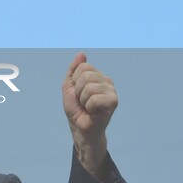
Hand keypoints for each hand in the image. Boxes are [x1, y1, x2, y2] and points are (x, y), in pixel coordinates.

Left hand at [62, 53, 117, 178]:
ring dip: (83, 100)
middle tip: (82, 102)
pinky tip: (94, 111)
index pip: (83, 67)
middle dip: (78, 91)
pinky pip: (94, 98)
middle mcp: (106, 81)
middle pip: (85, 76)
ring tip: (88, 107)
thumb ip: (73, 70)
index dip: (74, 82)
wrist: (80, 128)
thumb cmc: (76, 109)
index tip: (77, 93)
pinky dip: (89, 107)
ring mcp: (111, 91)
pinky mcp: (114, 102)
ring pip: (89, 87)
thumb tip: (82, 54)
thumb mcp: (69, 87)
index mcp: (97, 76)